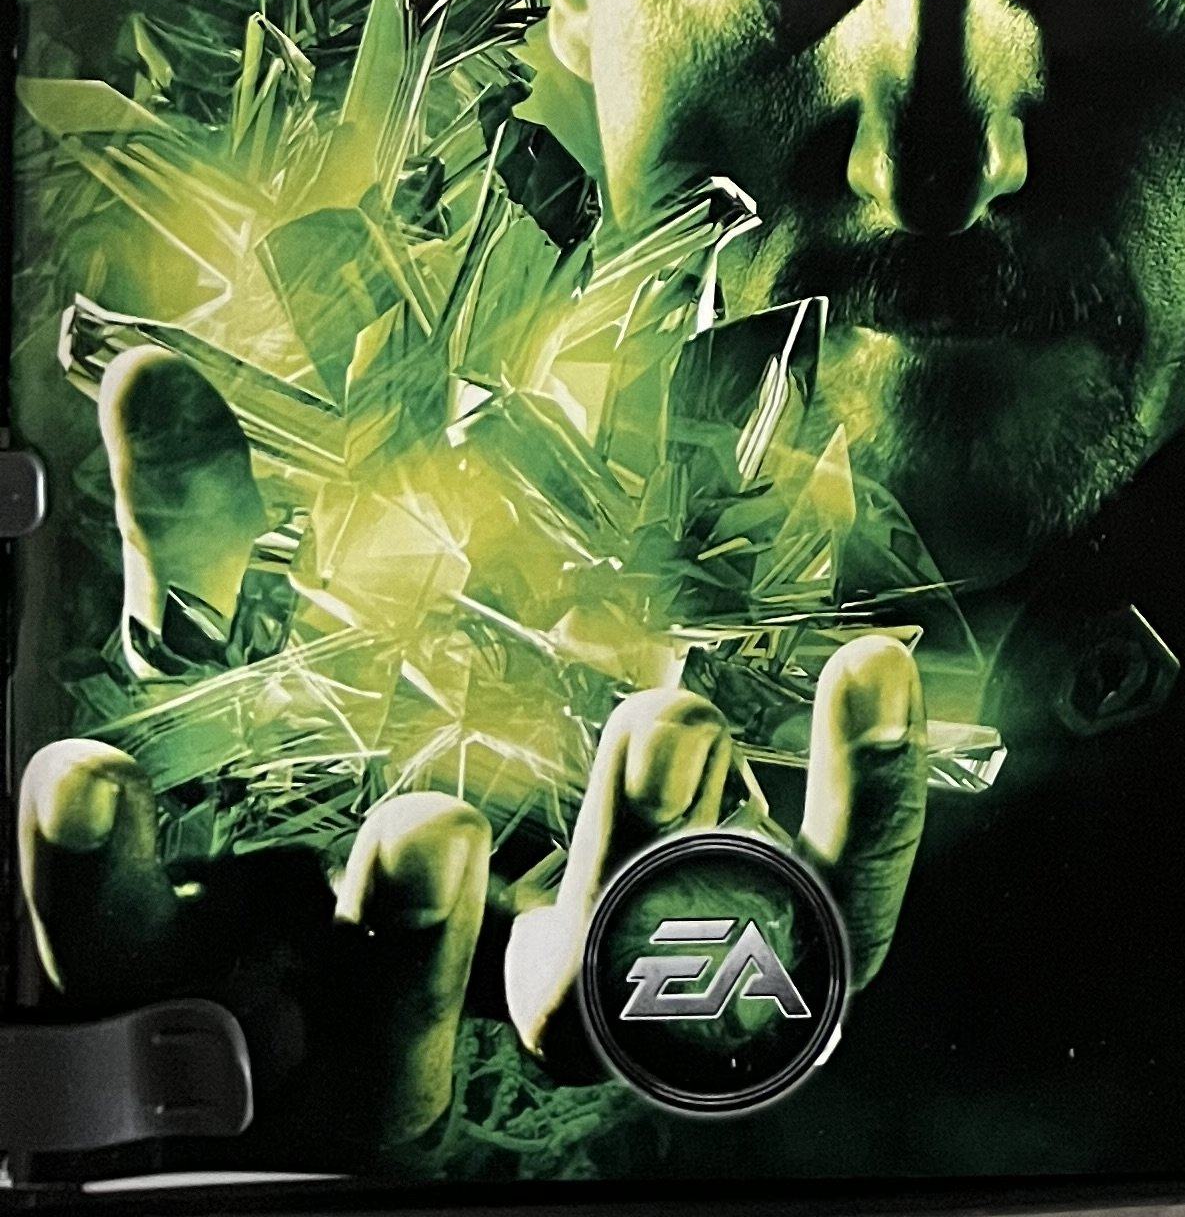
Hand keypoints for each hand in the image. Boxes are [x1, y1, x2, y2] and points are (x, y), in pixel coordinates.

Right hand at [22, 348, 930, 1147]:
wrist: (569, 791)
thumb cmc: (358, 741)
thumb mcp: (262, 646)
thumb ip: (209, 534)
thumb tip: (152, 377)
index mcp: (248, 958)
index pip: (124, 963)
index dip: (92, 890)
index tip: (78, 773)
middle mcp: (411, 1019)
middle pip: (391, 1047)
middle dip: (406, 950)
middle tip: (423, 827)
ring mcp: (584, 1004)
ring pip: (608, 1004)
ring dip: (634, 859)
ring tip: (660, 716)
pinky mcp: (754, 964)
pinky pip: (820, 924)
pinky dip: (854, 808)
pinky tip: (866, 670)